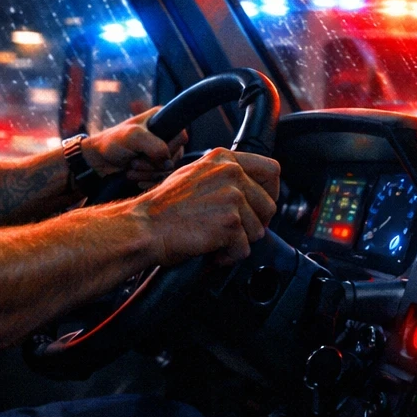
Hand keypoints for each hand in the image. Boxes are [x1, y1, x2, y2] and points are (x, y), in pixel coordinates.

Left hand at [81, 108, 185, 183]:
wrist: (97, 161)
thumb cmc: (112, 143)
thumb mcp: (132, 137)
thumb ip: (154, 145)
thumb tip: (168, 162)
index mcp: (162, 119)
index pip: (181, 136)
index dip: (170, 148)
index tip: (152, 153)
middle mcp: (164, 135)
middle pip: (175, 156)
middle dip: (154, 164)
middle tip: (134, 162)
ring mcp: (159, 152)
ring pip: (168, 170)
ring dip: (148, 174)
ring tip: (131, 169)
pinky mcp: (154, 167)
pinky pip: (162, 179)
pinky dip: (148, 181)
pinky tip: (136, 179)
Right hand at [130, 148, 279, 267]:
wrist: (145, 227)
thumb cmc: (163, 208)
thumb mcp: (195, 175)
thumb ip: (223, 176)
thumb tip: (250, 188)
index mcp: (224, 159)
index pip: (271, 170)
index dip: (270, 192)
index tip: (260, 206)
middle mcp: (231, 174)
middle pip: (269, 206)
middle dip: (254, 224)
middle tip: (231, 232)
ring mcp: (232, 197)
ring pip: (258, 231)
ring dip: (238, 242)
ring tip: (213, 238)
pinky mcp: (231, 222)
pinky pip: (244, 249)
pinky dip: (228, 256)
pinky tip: (210, 249)